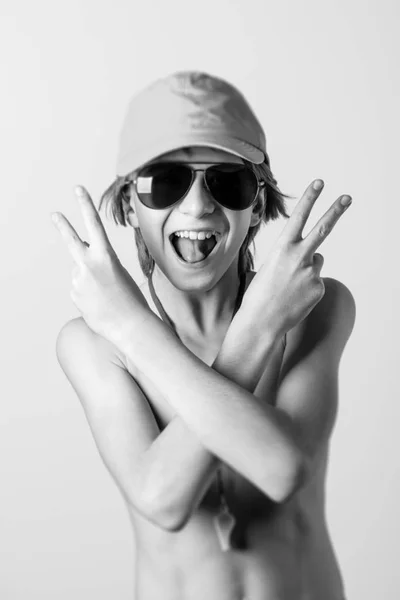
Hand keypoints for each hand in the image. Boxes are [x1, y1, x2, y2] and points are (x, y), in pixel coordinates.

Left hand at [52, 185, 149, 344]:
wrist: (130, 325)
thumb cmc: (131, 299)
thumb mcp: (119, 273)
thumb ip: (99, 262)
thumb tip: (82, 259)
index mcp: (106, 256)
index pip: (94, 224)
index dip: (85, 205)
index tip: (78, 189)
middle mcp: (89, 265)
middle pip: (72, 241)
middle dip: (63, 226)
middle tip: (54, 214)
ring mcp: (78, 280)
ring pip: (81, 274)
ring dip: (90, 282)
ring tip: (106, 295)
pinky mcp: (74, 294)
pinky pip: (79, 290)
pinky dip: (88, 295)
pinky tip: (100, 303)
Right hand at [241, 180, 351, 336]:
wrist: (261, 322)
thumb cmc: (259, 295)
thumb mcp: (270, 267)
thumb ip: (293, 258)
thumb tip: (317, 258)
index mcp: (282, 248)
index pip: (298, 217)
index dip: (309, 199)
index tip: (319, 183)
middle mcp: (299, 257)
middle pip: (323, 229)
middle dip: (336, 211)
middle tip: (348, 197)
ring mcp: (311, 273)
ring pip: (315, 262)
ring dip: (306, 270)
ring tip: (289, 286)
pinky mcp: (319, 288)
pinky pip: (316, 281)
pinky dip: (308, 288)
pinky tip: (295, 297)